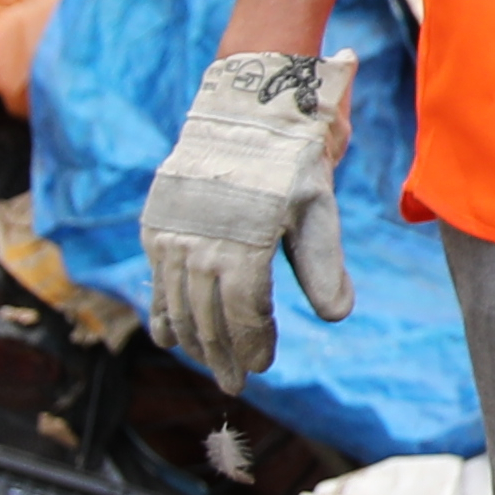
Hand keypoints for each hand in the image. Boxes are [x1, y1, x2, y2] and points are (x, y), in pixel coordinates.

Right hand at [140, 48, 347, 388]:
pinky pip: (158, 279)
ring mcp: (175, 231)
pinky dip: (163, 310)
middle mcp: (202, 238)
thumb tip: (336, 315)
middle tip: (235, 385)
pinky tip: (170, 337)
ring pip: (179, 301)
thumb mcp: (317, 208)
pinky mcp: (158, 222)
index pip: (244, 308)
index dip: (252, 341)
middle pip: (208, 313)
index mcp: (245, 237)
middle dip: (221, 353)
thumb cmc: (292, 161)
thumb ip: (323, 264)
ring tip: (209, 365)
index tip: (261, 365)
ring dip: (193, 340)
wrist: (245, 109)